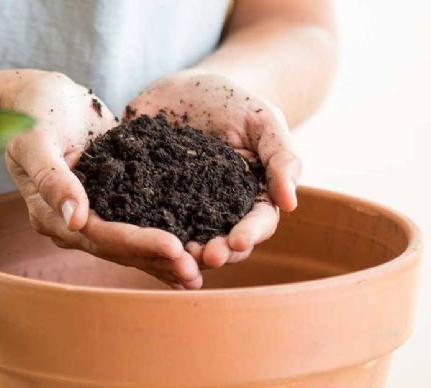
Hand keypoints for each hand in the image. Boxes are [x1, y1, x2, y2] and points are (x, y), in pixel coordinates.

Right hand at [4, 71, 201, 288]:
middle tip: (196, 271)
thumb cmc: (33, 110)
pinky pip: (139, 222)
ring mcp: (93, 214)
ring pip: (131, 245)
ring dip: (163, 260)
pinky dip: (162, 237)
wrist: (38, 97)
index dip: (137, 243)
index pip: (99, 236)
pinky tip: (191, 248)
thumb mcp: (35, 139)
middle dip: (158, 260)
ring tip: (198, 273)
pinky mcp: (112, 199)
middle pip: (119, 250)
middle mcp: (72, 223)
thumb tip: (74, 219)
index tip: (174, 247)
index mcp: (50, 214)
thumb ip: (52, 179)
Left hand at [127, 69, 300, 268]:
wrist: (183, 88)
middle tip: (206, 256)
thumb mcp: (262, 119)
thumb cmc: (232, 101)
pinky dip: (144, 235)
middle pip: (223, 242)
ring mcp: (182, 209)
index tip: (238, 241)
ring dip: (183, 254)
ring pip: (186, 240)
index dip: (250, 234)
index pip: (257, 223)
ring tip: (175, 256)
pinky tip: (139, 240)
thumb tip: (290, 203)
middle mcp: (217, 212)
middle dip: (217, 252)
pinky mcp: (147, 201)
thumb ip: (280, 156)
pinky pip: (146, 221)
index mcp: (251, 197)